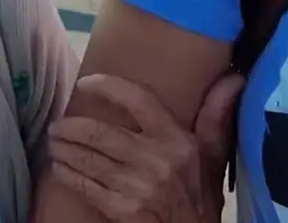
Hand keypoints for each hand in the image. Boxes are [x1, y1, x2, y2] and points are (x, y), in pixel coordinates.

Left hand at [47, 73, 243, 221]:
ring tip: (53, 142)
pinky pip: (83, 184)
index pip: (137, 100)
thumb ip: (217, 115)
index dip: (108, 87)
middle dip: (70, 126)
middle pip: (98, 132)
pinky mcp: (120, 209)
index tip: (85, 82)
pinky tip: (59, 166)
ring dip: (62, 147)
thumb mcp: (213, 155)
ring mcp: (136, 186)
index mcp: (176, 140)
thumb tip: (234, 78)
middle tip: (57, 124)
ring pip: (85, 157)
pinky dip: (66, 173)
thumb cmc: (200, 194)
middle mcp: (155, 160)